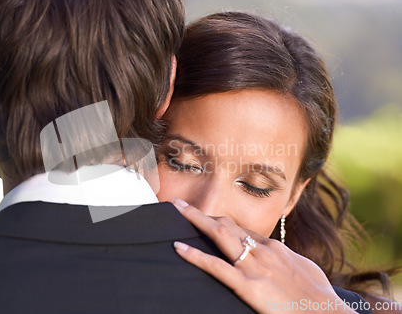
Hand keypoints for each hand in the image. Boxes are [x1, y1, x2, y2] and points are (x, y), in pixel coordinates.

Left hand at [171, 198, 356, 313]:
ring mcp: (254, 266)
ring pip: (220, 236)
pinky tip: (179, 247)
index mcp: (274, 247)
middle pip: (227, 225)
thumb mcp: (302, 268)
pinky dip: (195, 255)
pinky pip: (216, 266)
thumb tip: (277, 254)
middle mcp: (262, 250)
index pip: (241, 230)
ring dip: (195, 220)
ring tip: (177, 210)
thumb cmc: (319, 295)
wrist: (328, 313)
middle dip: (202, 213)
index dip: (220, 223)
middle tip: (180, 204)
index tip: (204, 220)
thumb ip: (285, 258)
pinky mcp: (248, 285)